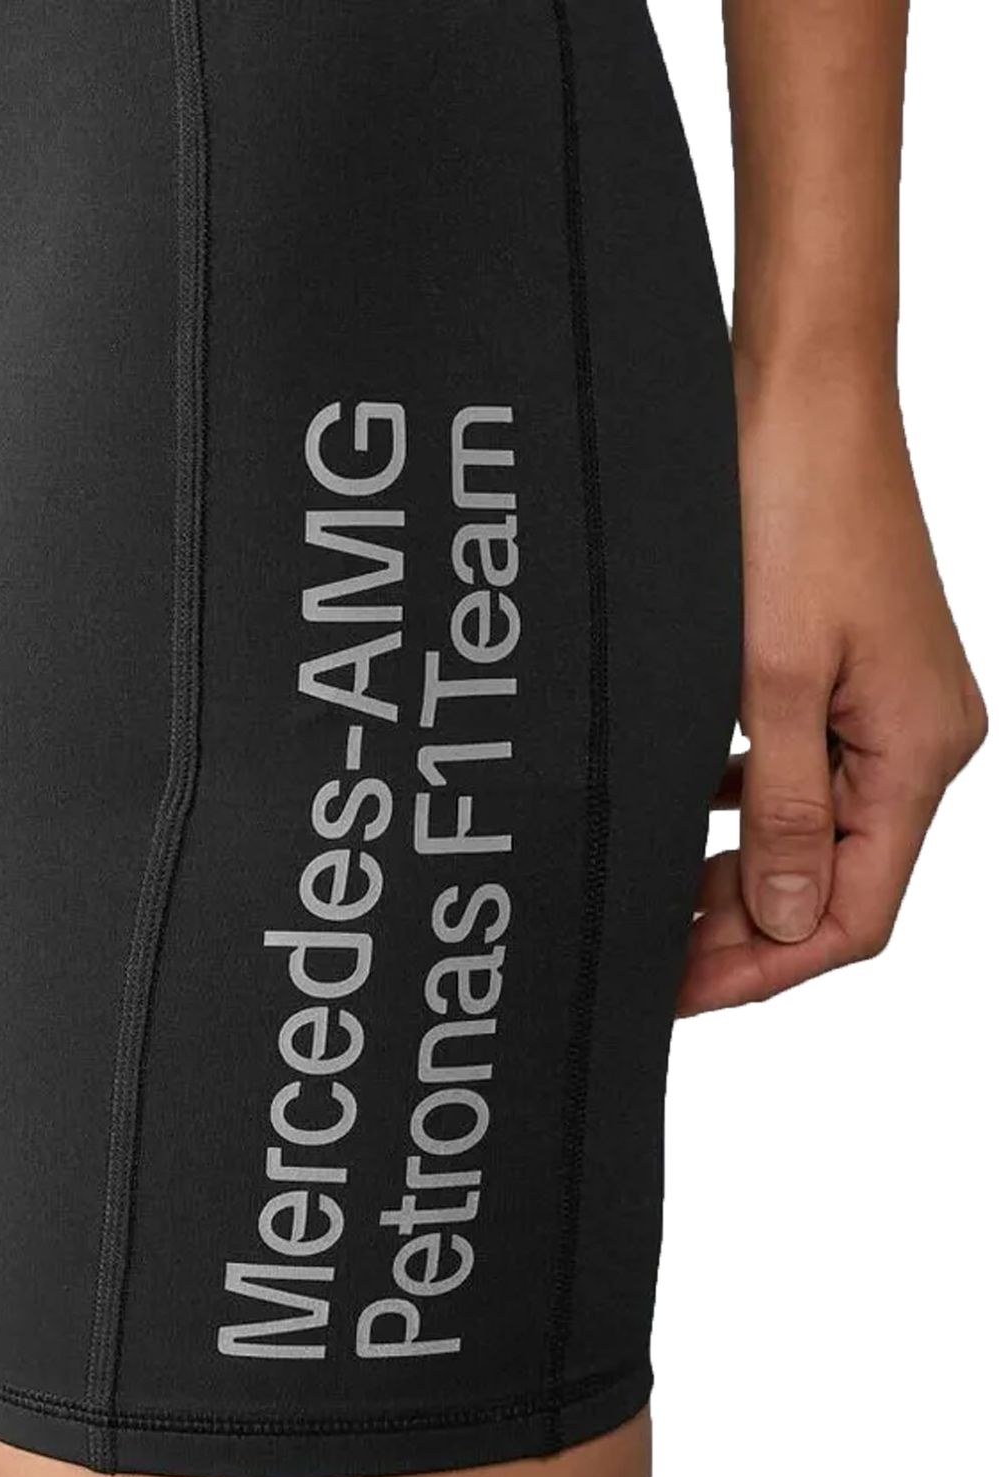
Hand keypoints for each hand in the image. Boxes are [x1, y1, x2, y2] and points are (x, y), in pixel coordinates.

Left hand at [678, 367, 986, 1016]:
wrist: (799, 391)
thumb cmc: (792, 511)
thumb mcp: (774, 681)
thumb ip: (783, 811)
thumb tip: (789, 921)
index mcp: (920, 751)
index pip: (857, 912)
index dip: (767, 965)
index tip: (678, 992)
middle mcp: (915, 737)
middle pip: (835, 878)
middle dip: (743, 927)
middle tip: (649, 955)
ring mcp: (882, 703)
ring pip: (809, 828)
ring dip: (734, 870)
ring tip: (653, 898)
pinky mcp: (842, 671)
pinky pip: (795, 770)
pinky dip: (738, 804)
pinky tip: (676, 810)